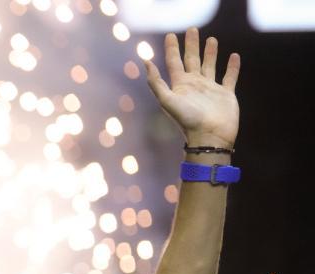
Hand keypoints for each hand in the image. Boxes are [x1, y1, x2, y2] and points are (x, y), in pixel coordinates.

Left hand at [144, 27, 239, 147]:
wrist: (209, 137)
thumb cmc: (187, 120)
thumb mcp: (167, 100)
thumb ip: (156, 82)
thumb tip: (145, 61)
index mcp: (180, 86)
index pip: (174, 62)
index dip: (172, 48)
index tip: (171, 35)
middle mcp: (195, 85)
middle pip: (192, 60)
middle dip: (192, 45)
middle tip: (192, 30)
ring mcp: (211, 89)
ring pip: (210, 66)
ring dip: (210, 53)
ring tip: (211, 39)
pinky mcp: (226, 94)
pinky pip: (230, 77)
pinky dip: (232, 67)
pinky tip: (234, 56)